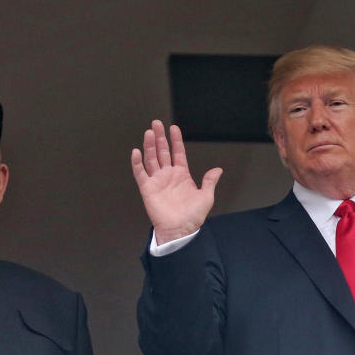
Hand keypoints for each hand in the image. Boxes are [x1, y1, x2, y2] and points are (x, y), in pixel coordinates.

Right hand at [131, 120, 222, 244]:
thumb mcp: (206, 196)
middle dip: (160, 137)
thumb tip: (218, 170)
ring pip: (151, 159)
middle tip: (156, 124)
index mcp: (182, 175)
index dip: (176, 140)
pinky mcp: (147, 189)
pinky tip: (136, 152)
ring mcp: (157, 181)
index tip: (173, 128)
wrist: (180, 230)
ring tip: (149, 132)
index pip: (177, 152)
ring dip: (150, 145)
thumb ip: (210, 181)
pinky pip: (140, 173)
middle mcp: (168, 175)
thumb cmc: (193, 217)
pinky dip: (137, 163)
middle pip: (162, 152)